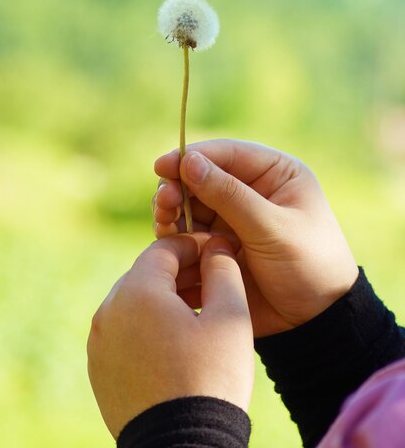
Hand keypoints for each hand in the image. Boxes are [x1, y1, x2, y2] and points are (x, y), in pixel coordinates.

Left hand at [87, 233, 253, 438]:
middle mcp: (108, 311)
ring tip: (197, 310)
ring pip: (134, 302)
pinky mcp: (99, 368)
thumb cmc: (211, 379)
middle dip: (179, 271)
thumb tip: (217, 247)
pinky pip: (124, 331)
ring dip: (163, 298)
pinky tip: (175, 339)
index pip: (164, 249)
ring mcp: (99, 342)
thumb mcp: (229, 316)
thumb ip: (223, 270)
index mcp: (137, 292)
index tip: (216, 251)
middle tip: (211, 279)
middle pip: (146, 274)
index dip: (194, 245)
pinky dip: (147, 324)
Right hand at [154, 139, 358, 336]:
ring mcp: (232, 219)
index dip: (191, 157)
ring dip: (171, 211)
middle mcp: (251, 191)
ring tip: (163, 222)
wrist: (315, 322)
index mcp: (274, 174)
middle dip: (178, 187)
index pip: (226, 154)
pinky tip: (168, 242)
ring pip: (190, 206)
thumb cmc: (309, 265)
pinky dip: (175, 236)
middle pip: (201, 177)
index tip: (162, 166)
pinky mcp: (219, 247)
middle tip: (164, 202)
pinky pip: (189, 234)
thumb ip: (229, 195)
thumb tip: (189, 161)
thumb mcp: (272, 228)